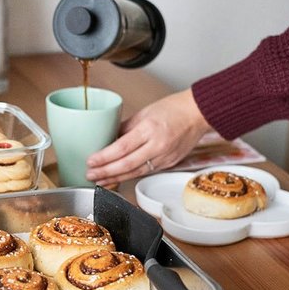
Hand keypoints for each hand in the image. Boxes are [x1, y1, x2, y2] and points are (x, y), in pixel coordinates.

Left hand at [86, 89, 211, 185]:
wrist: (198, 113)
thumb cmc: (173, 109)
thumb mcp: (144, 113)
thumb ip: (125, 128)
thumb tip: (108, 140)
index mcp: (149, 129)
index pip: (121, 148)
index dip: (104, 157)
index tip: (90, 161)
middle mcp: (157, 145)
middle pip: (126, 164)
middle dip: (105, 172)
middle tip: (90, 174)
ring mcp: (165, 157)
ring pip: (135, 173)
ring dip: (115, 179)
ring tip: (100, 180)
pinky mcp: (169, 164)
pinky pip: (145, 172)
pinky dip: (130, 177)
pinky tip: (118, 179)